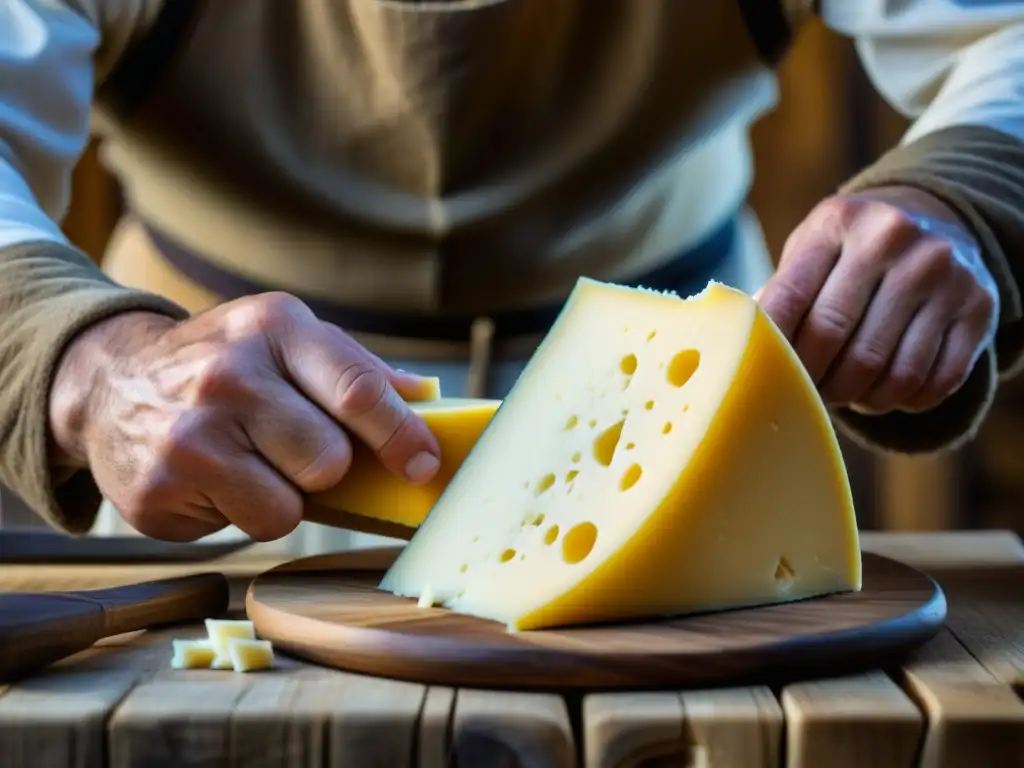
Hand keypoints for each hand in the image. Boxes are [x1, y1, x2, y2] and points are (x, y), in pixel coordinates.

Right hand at [48, 293, 441, 541]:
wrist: (111, 381)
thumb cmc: (224, 364)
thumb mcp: (285, 341)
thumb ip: (356, 369)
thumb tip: (427, 398)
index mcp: (275, 327)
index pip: (358, 390)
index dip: (402, 436)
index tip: (425, 465)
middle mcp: (229, 374)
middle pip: (329, 459)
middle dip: (325, 467)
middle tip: (293, 449)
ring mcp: (189, 432)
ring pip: (288, 508)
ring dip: (283, 498)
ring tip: (251, 464)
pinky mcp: (159, 486)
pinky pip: (244, 527)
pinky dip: (242, 513)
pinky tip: (215, 479)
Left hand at [755, 186, 999, 414]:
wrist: (934, 218)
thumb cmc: (849, 250)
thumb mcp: (810, 250)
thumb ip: (777, 295)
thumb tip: (738, 352)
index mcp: (838, 223)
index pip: (788, 301)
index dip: (770, 351)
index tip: (761, 379)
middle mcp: (894, 239)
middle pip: (834, 340)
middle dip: (811, 381)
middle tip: (803, 395)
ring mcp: (943, 272)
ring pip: (887, 372)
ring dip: (857, 399)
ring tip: (843, 394)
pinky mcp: (977, 306)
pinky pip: (933, 383)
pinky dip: (901, 402)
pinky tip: (883, 392)